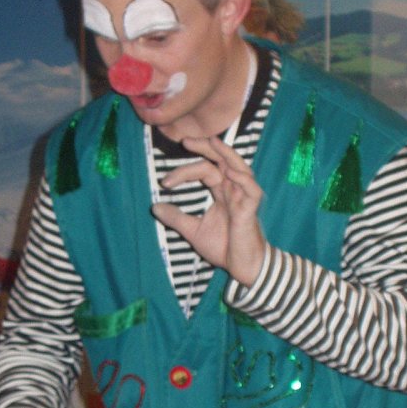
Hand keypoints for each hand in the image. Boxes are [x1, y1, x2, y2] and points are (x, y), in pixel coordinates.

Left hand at [152, 135, 265, 287]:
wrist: (241, 266)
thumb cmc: (223, 247)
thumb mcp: (193, 231)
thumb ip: (176, 218)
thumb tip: (154, 207)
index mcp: (221, 191)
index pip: (205, 170)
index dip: (184, 172)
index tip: (164, 182)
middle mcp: (233, 189)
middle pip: (222, 160)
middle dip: (205, 147)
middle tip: (185, 141)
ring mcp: (244, 197)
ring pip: (239, 167)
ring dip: (225, 154)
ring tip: (211, 142)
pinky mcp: (251, 208)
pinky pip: (251, 189)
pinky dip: (242, 179)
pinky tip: (229, 172)